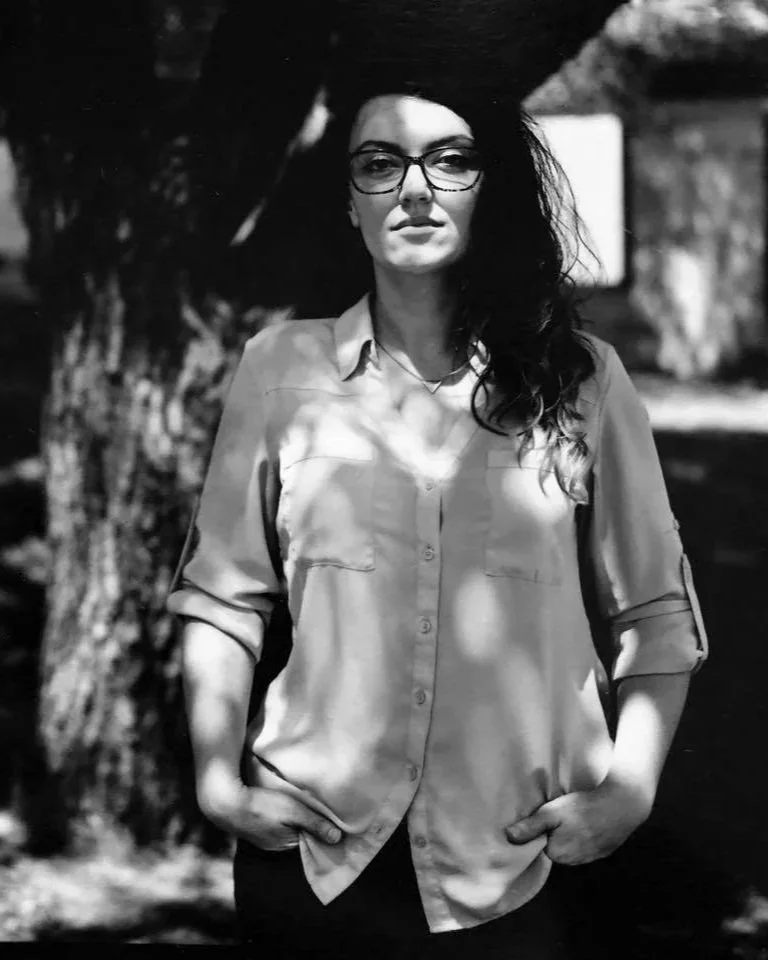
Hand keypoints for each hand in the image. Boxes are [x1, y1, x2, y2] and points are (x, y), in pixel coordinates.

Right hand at [200, 779, 343, 851]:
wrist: (225, 802)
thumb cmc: (262, 806)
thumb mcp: (293, 812)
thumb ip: (315, 824)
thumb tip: (338, 838)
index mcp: (287, 844)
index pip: (311, 839)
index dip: (320, 828)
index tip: (329, 816)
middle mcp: (275, 845)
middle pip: (298, 834)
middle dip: (307, 822)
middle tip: (315, 805)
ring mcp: (262, 837)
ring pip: (285, 828)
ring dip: (292, 817)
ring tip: (298, 801)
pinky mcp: (253, 826)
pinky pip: (272, 823)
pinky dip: (278, 815)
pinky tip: (278, 803)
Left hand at [505, 775, 651, 865]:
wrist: (622, 805)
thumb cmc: (583, 807)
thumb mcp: (552, 812)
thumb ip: (531, 827)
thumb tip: (509, 837)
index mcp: (559, 854)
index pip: (540, 846)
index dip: (540, 832)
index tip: (543, 818)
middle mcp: (574, 862)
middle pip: (556, 848)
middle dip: (555, 834)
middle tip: (560, 814)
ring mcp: (591, 858)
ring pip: (572, 847)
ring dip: (571, 835)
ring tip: (575, 816)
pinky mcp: (604, 851)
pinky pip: (587, 846)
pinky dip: (585, 836)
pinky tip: (588, 822)